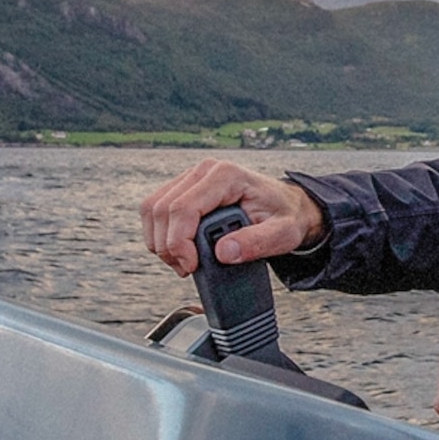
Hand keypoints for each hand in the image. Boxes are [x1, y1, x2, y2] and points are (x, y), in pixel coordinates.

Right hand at [140, 160, 328, 273]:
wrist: (286, 206)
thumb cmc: (284, 216)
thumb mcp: (283, 234)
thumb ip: (257, 243)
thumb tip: (223, 253)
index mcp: (226, 176)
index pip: (184, 208)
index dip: (179, 243)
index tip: (191, 266)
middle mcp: (204, 171)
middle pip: (161, 209)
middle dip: (168, 246)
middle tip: (187, 268)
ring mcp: (192, 178)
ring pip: (152, 209)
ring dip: (160, 242)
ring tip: (183, 262)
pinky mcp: (184, 189)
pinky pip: (156, 210)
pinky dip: (160, 235)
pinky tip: (180, 251)